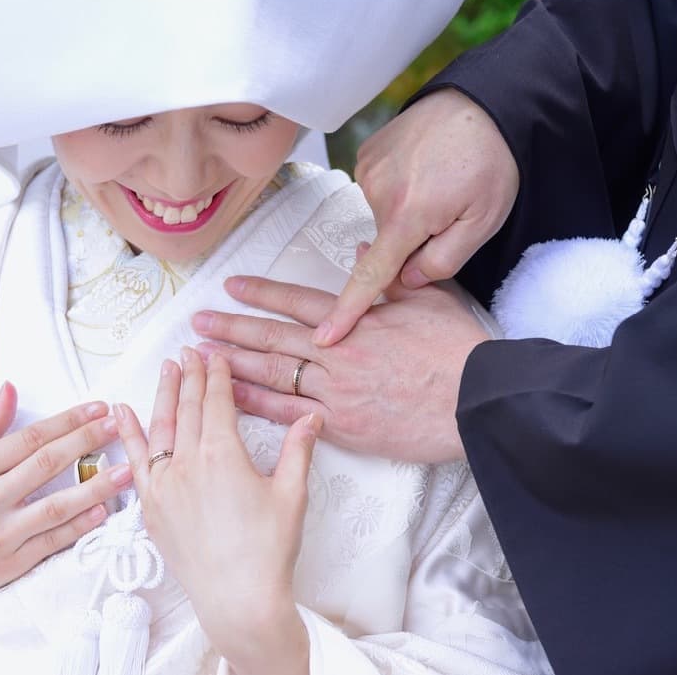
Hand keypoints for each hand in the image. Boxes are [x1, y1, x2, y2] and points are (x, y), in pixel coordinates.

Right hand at [0, 383, 131, 621]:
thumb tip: (11, 389)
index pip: (30, 437)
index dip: (68, 420)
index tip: (97, 407)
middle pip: (48, 464)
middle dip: (88, 441)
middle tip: (118, 425)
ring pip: (57, 506)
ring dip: (96, 486)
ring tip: (126, 469)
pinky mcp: (6, 565)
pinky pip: (51, 543)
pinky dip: (79, 526)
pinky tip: (103, 512)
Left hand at [115, 349, 313, 674]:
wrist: (237, 598)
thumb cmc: (268, 551)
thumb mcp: (292, 495)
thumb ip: (298, 449)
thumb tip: (311, 415)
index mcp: (223, 454)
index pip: (218, 401)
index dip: (217, 375)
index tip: (215, 356)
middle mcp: (188, 462)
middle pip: (188, 407)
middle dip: (190, 376)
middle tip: (189, 351)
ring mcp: (164, 484)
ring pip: (161, 426)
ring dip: (163, 393)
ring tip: (165, 368)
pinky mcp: (151, 506)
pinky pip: (135, 461)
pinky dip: (128, 433)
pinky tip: (122, 411)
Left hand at [192, 272, 489, 462]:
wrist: (478, 400)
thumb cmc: (458, 350)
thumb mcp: (427, 298)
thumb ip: (387, 276)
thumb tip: (360, 250)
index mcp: (358, 319)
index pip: (297, 301)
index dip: (260, 293)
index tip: (231, 287)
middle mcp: (339, 352)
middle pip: (273, 337)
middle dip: (231, 329)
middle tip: (198, 324)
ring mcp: (337, 391)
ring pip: (273, 375)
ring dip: (233, 364)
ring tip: (201, 359)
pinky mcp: (343, 426)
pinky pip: (289, 415)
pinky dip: (257, 405)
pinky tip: (231, 399)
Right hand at [316, 87, 516, 345]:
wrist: (484, 103)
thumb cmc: (491, 160)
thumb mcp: (483, 222)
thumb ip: (443, 261)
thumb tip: (407, 279)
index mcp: (408, 215)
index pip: (370, 276)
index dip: (348, 310)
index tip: (326, 336)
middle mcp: (378, 191)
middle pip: (385, 243)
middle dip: (412, 241)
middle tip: (449, 212)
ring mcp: (368, 168)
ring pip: (383, 216)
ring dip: (407, 213)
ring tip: (439, 184)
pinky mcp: (366, 153)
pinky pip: (378, 188)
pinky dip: (399, 189)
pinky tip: (424, 170)